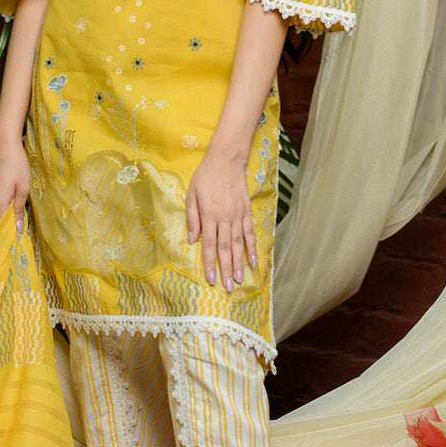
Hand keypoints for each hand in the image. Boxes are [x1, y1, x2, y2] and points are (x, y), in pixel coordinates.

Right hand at [0, 139, 30, 231]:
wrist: (5, 147)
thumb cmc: (17, 166)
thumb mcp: (23, 189)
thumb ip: (19, 210)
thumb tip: (18, 229)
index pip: (2, 227)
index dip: (11, 236)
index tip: (21, 243)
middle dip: (11, 230)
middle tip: (25, 236)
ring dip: (9, 220)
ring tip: (22, 225)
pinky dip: (6, 211)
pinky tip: (16, 211)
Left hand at [185, 148, 255, 291]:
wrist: (226, 159)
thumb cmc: (205, 176)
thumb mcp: (191, 194)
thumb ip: (192, 217)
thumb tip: (192, 239)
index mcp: (209, 215)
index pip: (209, 245)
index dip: (210, 263)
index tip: (212, 279)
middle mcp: (225, 218)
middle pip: (225, 248)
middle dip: (226, 269)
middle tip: (227, 287)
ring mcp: (238, 215)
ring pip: (239, 244)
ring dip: (239, 263)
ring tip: (240, 280)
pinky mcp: (246, 211)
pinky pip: (250, 233)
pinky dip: (252, 247)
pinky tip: (254, 261)